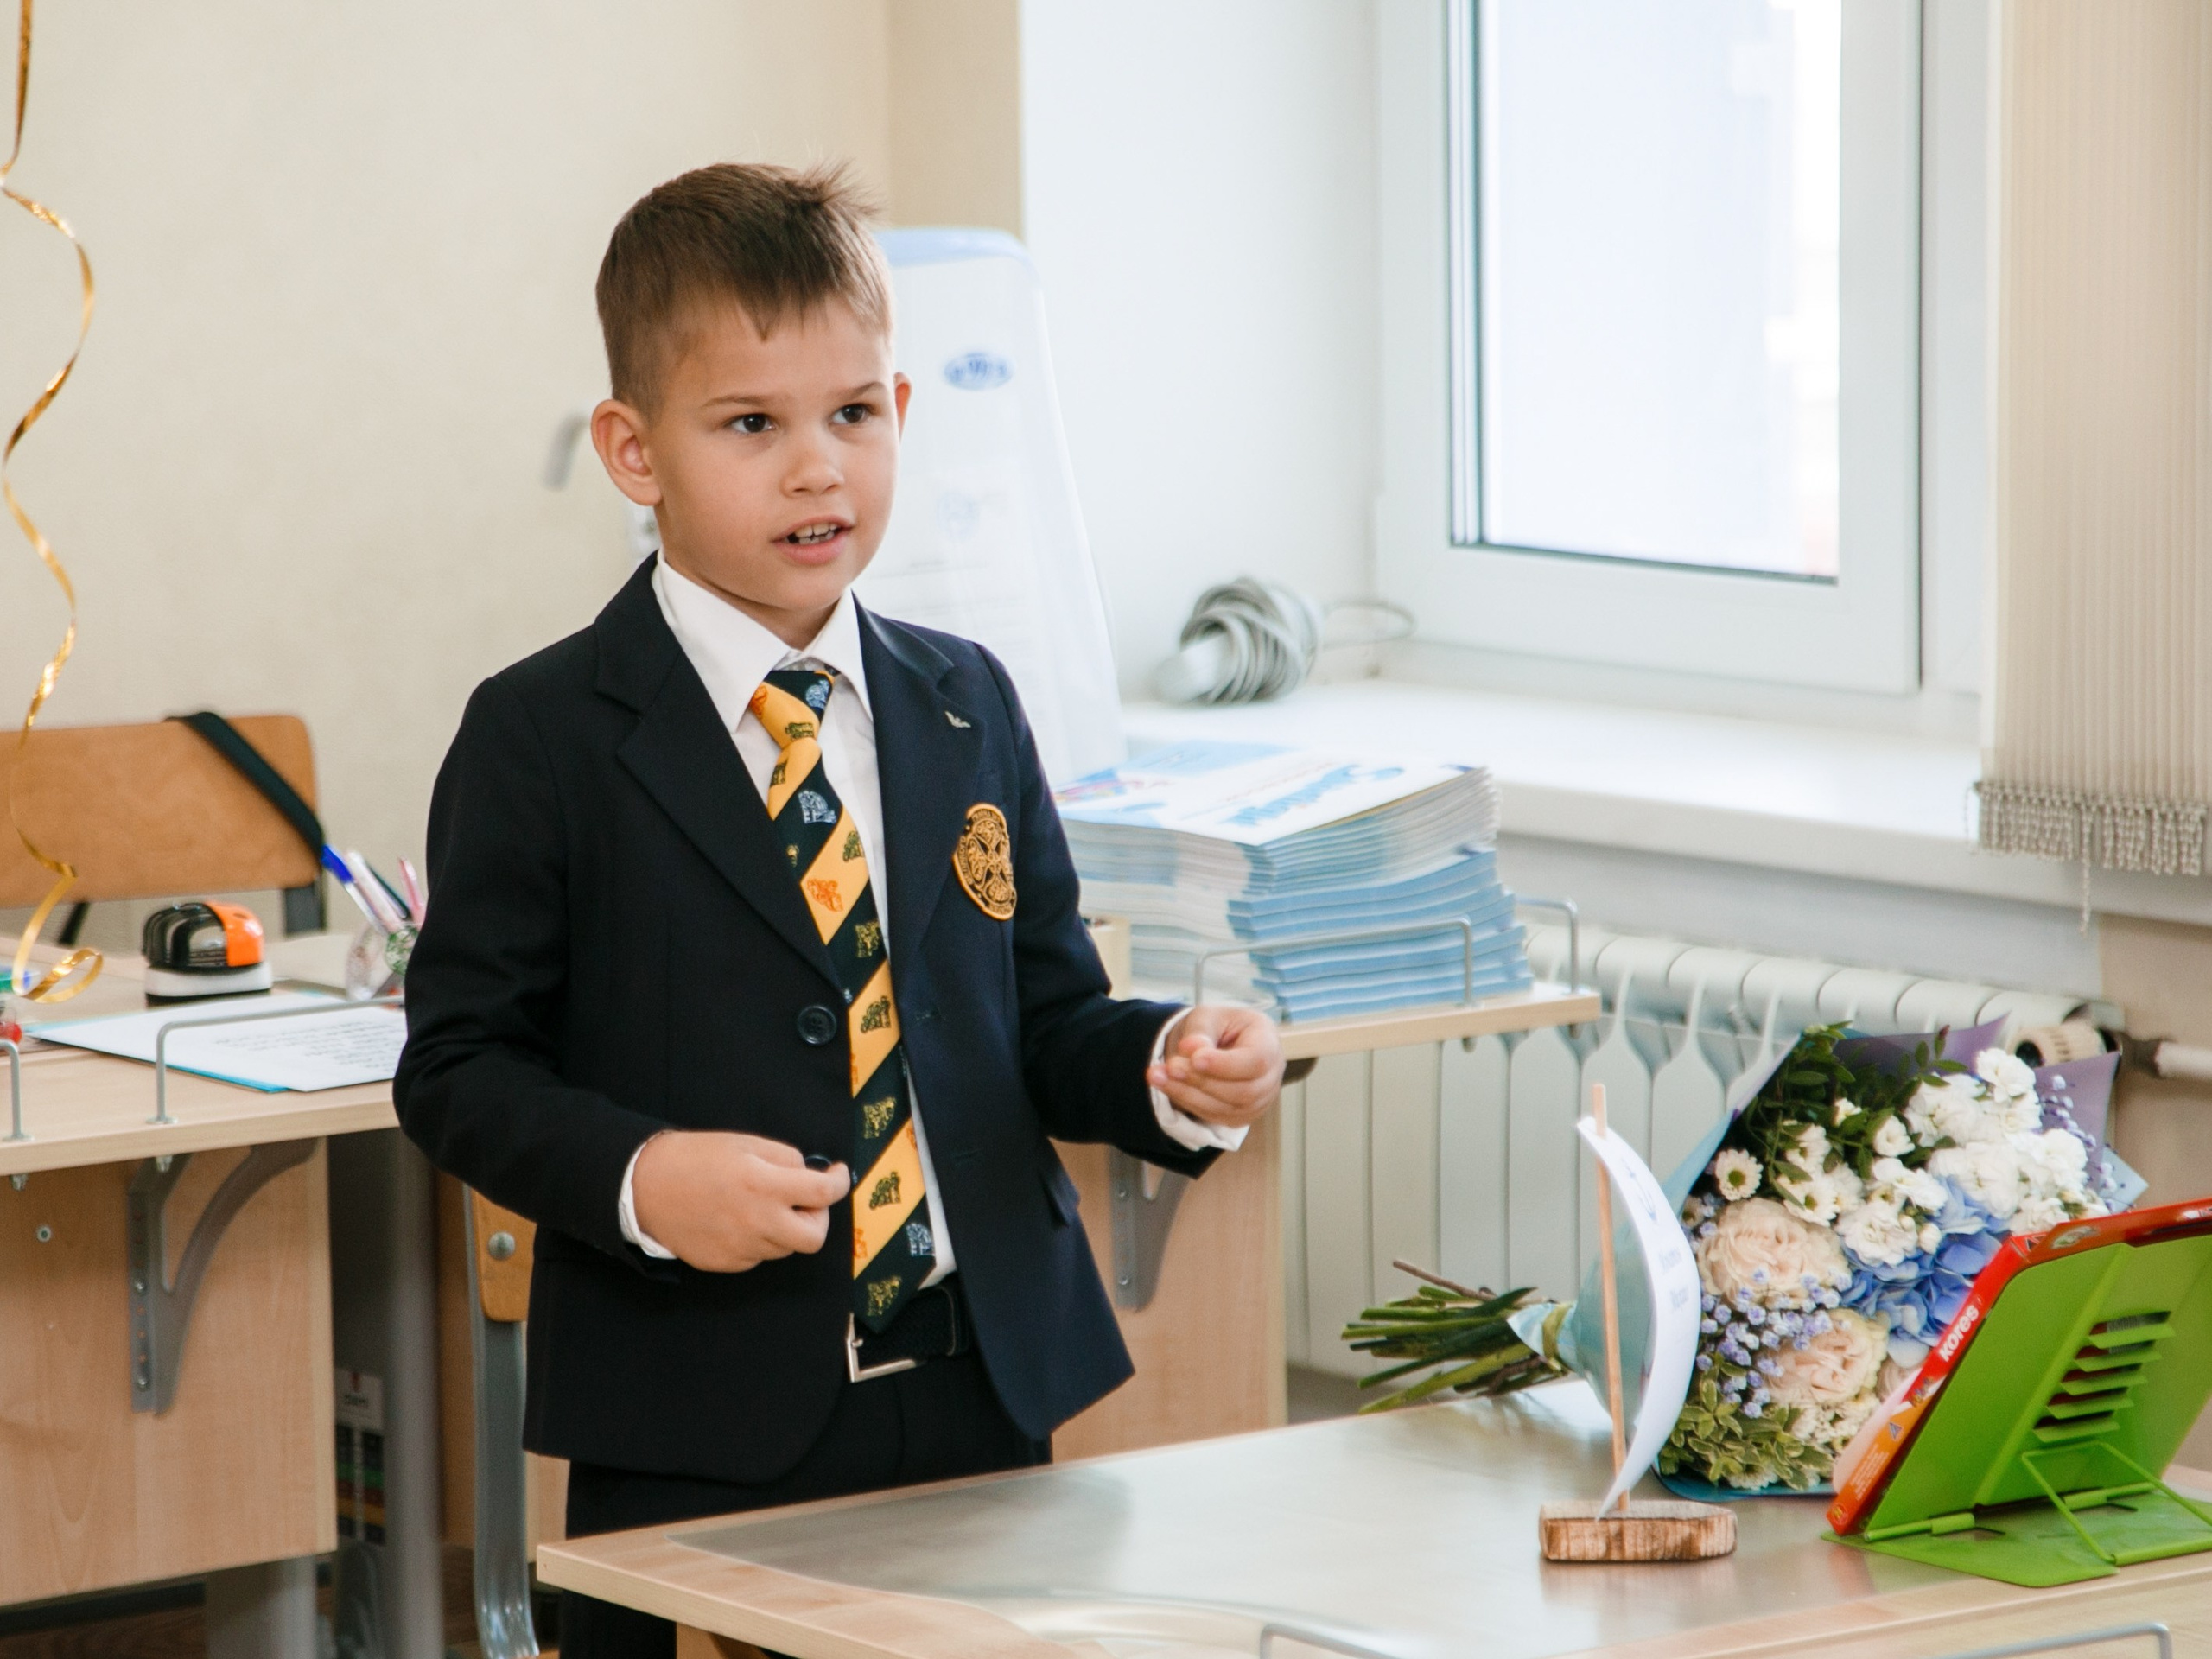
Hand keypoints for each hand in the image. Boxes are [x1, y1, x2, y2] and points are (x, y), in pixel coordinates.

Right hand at [631, 1131, 849, 1272]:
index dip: (839, 1182)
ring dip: (786, 1228)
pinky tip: (738, 1220)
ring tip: (761, 1205)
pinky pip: (757, 1256)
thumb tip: (811, 1174)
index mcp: (764, 1185)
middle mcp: (757, 1222)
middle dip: (818, 1219)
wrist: (644, 1187)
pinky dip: (760, 1240)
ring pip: (785, 1248)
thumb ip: (785, 1158)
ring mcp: (740, 1248)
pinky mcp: (725, 1263)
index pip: (823, 1193)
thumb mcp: (745, 1143)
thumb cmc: (694, 1158)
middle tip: (805, 1202)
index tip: (837, 1175)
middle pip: (814, 1238)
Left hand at [1146, 1004, 1282, 1128]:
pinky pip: (1216, 1116)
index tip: (1195, 1059)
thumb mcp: (1207, 1017)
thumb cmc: (1216, 1026)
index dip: (1225, 1065)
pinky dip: (1189, 1103)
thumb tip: (1193, 1050)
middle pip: (1243, 1091)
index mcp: (1268, 1039)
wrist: (1214, 1044)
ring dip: (1189, 1094)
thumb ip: (1200, 1033)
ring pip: (1228, 1108)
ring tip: (1158, 1075)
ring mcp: (1260, 1098)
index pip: (1256, 1060)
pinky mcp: (1242, 1114)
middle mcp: (1271, 1073)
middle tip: (1170, 1066)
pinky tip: (1168, 1086)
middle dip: (1202, 1081)